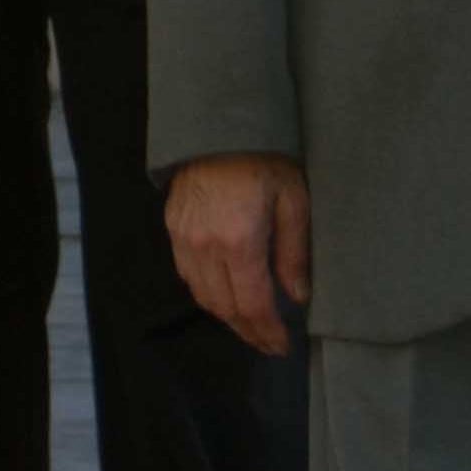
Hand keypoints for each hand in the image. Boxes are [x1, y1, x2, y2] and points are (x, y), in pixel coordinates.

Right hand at [165, 152, 312, 355]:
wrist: (218, 124)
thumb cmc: (265, 159)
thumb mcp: (293, 201)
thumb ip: (293, 253)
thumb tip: (298, 296)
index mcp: (240, 241)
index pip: (253, 305)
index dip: (268, 332)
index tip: (282, 346)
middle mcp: (206, 246)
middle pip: (225, 308)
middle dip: (249, 332)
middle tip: (269, 344)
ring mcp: (184, 238)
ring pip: (203, 296)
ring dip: (227, 318)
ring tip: (250, 326)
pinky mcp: (173, 228)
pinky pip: (188, 275)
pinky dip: (208, 294)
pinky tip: (225, 296)